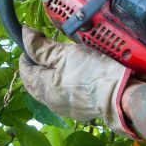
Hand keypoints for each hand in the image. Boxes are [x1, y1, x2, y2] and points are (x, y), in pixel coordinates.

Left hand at [19, 27, 134, 137]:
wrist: (120, 95)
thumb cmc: (92, 72)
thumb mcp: (65, 53)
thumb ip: (42, 46)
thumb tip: (24, 35)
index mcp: (43, 88)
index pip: (25, 70)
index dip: (27, 54)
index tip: (34, 42)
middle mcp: (50, 102)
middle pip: (35, 82)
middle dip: (36, 66)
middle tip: (45, 50)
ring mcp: (65, 108)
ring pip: (48, 90)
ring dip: (49, 75)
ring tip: (59, 61)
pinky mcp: (79, 111)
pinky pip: (63, 96)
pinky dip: (62, 85)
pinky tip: (71, 75)